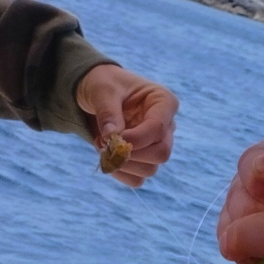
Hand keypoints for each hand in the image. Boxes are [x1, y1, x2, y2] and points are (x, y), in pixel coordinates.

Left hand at [75, 64, 178, 185]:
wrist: (97, 93)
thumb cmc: (105, 84)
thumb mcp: (103, 90)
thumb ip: (108, 112)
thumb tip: (112, 138)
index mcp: (164, 102)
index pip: (157, 129)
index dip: (135, 139)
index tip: (110, 138)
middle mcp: (166, 126)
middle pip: (161, 154)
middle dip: (131, 154)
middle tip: (105, 145)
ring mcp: (157, 145)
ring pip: (150, 169)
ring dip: (121, 164)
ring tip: (101, 146)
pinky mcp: (145, 160)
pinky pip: (137, 179)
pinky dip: (119, 173)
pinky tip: (106, 157)